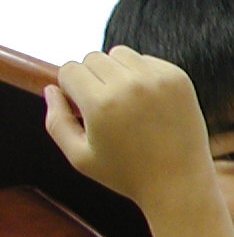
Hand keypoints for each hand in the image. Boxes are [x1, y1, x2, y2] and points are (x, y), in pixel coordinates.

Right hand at [44, 47, 213, 211]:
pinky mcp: (179, 78)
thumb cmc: (125, 174)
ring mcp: (158, 79)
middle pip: (93, 58)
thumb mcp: (79, 156)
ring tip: (124, 101)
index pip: (70, 69)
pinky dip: (142, 74)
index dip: (70, 88)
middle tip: (104, 108)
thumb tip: (51, 88)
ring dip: (116, 71)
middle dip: (91, 78)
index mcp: (101, 104)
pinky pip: (148, 60)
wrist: (179, 182)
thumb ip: (56, 121)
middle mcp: (130, 85)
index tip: (81, 107)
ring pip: (120, 54)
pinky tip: (147, 101)